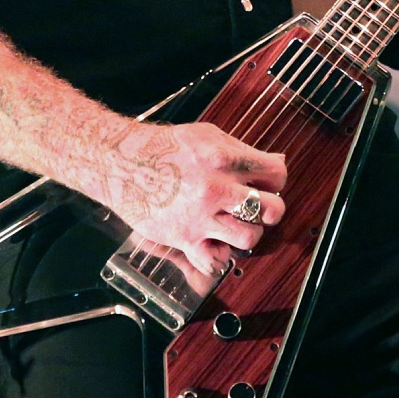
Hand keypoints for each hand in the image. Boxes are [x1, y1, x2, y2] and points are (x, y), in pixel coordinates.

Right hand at [102, 121, 286, 276]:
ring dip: (248, 232)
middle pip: (271, 210)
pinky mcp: (184, 238)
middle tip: (260, 207)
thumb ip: (242, 150)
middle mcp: (215, 187)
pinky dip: (219, 257)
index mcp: (223, 158)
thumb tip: (277, 161)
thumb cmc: (163, 147)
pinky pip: (214, 262)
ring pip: (249, 237)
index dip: (275, 179)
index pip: (276, 174)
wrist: (121, 163)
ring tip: (237, 224)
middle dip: (271, 209)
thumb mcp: (206, 135)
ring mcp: (200, 216)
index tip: (267, 181)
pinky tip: (216, 243)